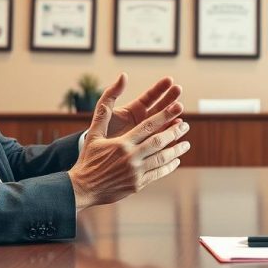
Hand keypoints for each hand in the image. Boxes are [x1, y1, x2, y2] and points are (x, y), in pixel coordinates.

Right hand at [68, 82, 190, 210]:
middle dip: (175, 132)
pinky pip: (158, 173)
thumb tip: (120, 80)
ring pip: (162, 158)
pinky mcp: (138, 184)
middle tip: (186, 125)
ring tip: (186, 143)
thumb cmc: (88, 157)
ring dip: (176, 150)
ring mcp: (135, 172)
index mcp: (121, 143)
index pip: (149, 126)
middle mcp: (130, 157)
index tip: (178, 107)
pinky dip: (169, 166)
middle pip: (159, 141)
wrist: (82, 187)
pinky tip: (176, 160)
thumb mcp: (94, 132)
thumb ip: (105, 108)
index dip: (165, 115)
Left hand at [102, 74, 182, 139]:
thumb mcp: (105, 112)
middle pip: (161, 106)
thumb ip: (112, 94)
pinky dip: (172, 133)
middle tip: (178, 90)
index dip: (160, 88)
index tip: (170, 80)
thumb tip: (123, 75)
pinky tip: (177, 127)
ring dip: (173, 115)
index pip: (150, 96)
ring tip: (179, 109)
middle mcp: (144, 120)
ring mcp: (150, 133)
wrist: (100, 159)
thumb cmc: (101, 133)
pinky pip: (165, 138)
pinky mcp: (153, 146)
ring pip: (165, 121)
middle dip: (170, 97)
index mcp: (135, 109)